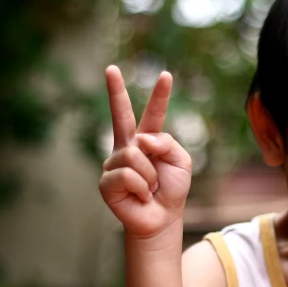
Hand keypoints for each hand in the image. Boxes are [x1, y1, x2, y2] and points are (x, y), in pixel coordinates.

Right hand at [99, 66, 191, 238]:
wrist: (162, 218)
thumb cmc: (171, 190)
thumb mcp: (181, 162)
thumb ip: (167, 143)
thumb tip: (141, 139)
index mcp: (148, 140)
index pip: (152, 113)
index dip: (160, 95)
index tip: (166, 75)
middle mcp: (128, 147)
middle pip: (120, 115)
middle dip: (115, 91)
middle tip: (110, 68)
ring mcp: (114, 163)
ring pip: (134, 155)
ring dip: (149, 175)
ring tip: (149, 188)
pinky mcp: (106, 181)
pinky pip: (127, 174)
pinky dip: (140, 187)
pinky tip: (139, 195)